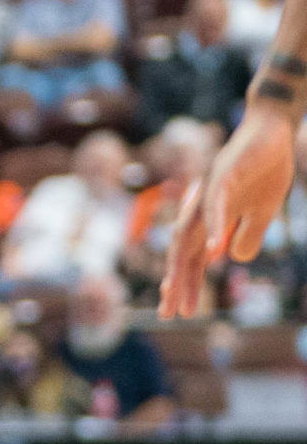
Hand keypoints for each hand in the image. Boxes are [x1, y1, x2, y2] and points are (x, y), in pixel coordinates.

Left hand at [161, 106, 297, 317]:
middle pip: (181, 250)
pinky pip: (216, 206)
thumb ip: (247, 234)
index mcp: (209, 216)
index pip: (190, 256)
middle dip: (175, 282)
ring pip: (189, 232)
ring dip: (183, 263)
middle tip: (169, 313)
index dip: (184, 282)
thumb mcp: (261, 211)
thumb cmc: (263, 169)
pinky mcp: (224, 174)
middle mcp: (200, 205)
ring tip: (176, 290)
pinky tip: (211, 251)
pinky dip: (213, 229)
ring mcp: (208, 190)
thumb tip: (235, 259)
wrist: (272, 130)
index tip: (179, 311)